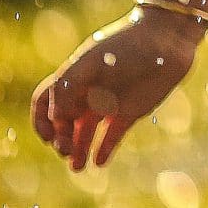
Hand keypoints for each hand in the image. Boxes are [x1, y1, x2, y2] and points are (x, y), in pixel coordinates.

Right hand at [30, 6, 206, 171]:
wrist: (166, 40)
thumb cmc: (125, 46)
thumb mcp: (90, 62)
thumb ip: (66, 88)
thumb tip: (55, 117)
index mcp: (74, 79)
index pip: (44, 104)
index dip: (42, 121)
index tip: (49, 134)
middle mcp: (88, 93)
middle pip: (64, 124)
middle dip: (61, 140)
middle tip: (67, 149)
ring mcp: (108, 104)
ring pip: (85, 134)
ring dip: (78, 151)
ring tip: (77, 167)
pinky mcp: (130, 113)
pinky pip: (111, 137)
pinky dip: (103, 150)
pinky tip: (99, 162)